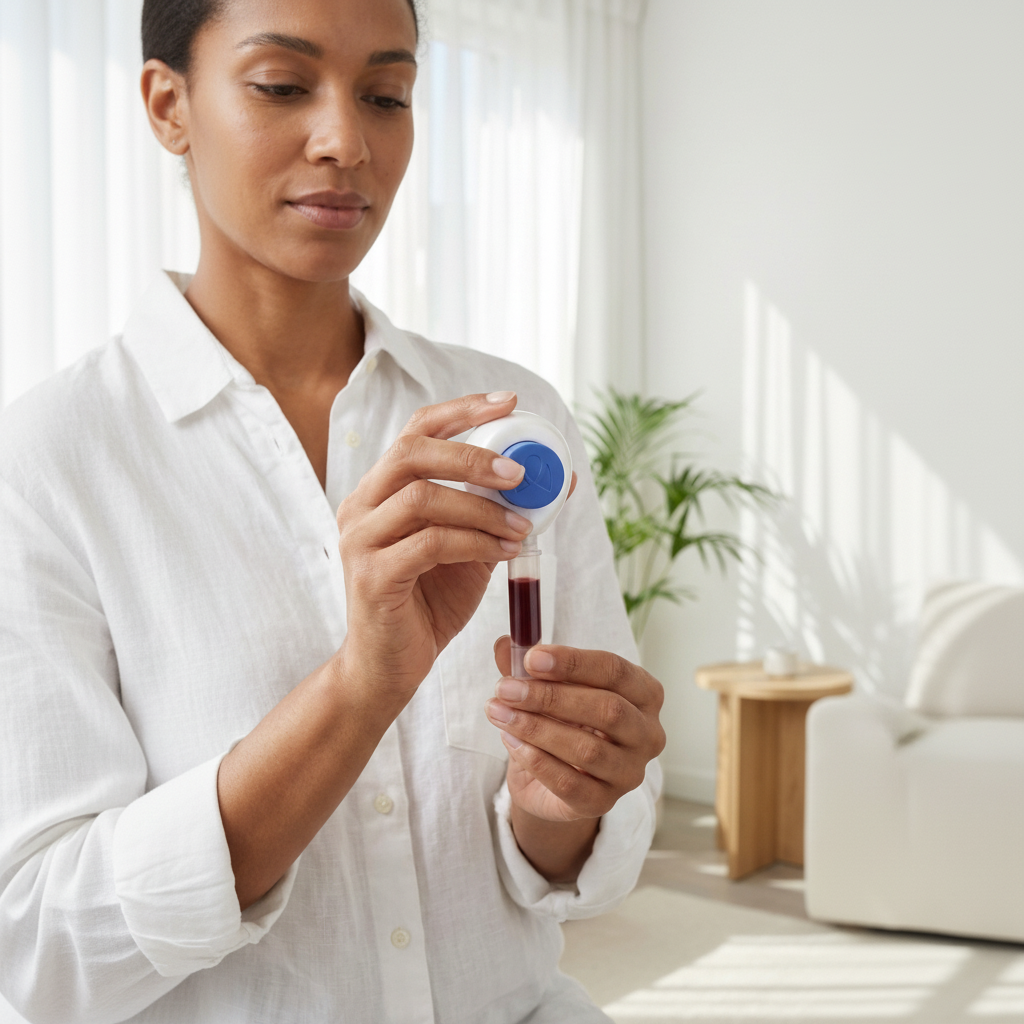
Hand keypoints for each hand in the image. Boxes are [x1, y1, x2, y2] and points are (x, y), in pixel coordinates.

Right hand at [335, 392, 532, 704]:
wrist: (388, 668)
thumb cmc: (428, 604)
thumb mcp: (470, 549)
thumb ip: (498, 512)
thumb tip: (557, 480)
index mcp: (381, 490)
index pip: (416, 430)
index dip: (462, 410)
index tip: (511, 403)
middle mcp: (361, 506)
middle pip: (411, 451)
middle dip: (473, 454)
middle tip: (521, 471)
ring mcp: (361, 540)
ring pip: (423, 496)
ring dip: (483, 507)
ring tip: (523, 524)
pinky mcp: (372, 576)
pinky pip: (430, 543)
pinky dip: (475, 541)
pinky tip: (506, 549)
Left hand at [486, 641, 665, 822]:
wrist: (552, 777)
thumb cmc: (561, 719)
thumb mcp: (545, 686)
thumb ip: (528, 665)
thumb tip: (504, 643)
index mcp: (644, 693)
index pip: (614, 671)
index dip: (573, 662)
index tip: (532, 658)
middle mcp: (647, 733)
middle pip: (607, 709)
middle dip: (550, 697)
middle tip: (506, 688)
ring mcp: (629, 772)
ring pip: (587, 749)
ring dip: (536, 728)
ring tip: (498, 713)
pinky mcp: (603, 802)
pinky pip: (569, 783)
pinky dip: (536, 760)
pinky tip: (510, 741)